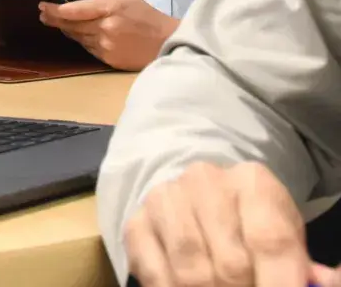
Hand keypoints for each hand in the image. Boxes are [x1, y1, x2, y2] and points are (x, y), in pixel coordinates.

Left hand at [37, 0, 179, 69]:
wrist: (167, 42)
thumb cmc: (146, 16)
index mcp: (108, 8)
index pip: (72, 11)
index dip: (53, 10)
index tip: (42, 6)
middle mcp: (105, 27)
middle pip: (70, 25)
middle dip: (54, 20)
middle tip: (43, 15)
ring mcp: (106, 45)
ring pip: (76, 37)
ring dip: (68, 30)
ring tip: (62, 23)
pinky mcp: (108, 60)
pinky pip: (87, 48)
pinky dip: (82, 41)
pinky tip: (82, 35)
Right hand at [125, 161, 339, 286]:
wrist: (200, 201)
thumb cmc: (251, 225)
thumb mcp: (284, 237)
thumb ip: (301, 263)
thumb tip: (322, 283)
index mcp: (252, 181)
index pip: (270, 240)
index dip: (280, 283)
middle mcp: (204, 181)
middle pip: (230, 264)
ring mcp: (164, 200)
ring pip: (191, 273)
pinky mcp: (135, 223)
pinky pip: (156, 276)